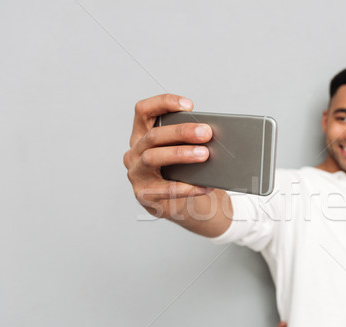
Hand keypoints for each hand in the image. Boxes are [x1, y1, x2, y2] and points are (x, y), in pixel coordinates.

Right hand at [123, 94, 213, 219]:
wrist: (174, 204)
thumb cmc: (178, 171)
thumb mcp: (179, 150)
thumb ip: (188, 140)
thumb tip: (210, 134)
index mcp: (141, 135)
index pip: (143, 110)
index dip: (163, 103)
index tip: (189, 105)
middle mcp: (134, 152)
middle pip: (153, 136)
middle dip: (181, 132)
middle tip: (206, 132)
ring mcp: (136, 174)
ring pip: (153, 158)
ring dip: (181, 154)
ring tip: (204, 154)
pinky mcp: (144, 195)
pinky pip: (165, 190)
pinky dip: (188, 187)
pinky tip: (205, 185)